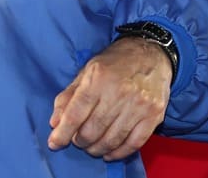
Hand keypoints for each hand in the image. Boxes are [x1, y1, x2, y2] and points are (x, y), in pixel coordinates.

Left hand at [48, 36, 172, 160]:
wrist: (150, 54)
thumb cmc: (114, 63)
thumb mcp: (86, 71)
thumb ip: (69, 96)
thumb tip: (55, 123)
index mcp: (97, 78)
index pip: (76, 112)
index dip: (63, 132)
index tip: (54, 143)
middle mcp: (118, 92)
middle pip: (93, 129)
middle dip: (80, 140)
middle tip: (77, 140)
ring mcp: (138, 105)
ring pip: (112, 139)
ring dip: (97, 148)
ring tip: (91, 147)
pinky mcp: (154, 116)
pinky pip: (133, 143)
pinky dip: (118, 153)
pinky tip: (109, 152)